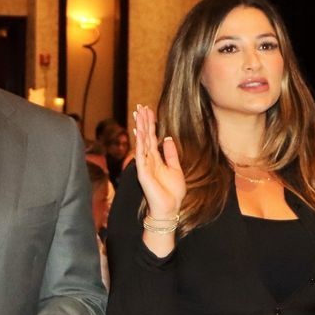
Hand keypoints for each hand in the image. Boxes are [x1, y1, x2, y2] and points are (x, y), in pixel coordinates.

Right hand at [130, 103, 184, 218]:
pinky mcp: (143, 173)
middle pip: (145, 136)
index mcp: (156, 158)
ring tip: (138, 114)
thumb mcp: (175, 168)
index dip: (150, 123)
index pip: (152, 137)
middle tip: (140, 106)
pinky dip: (140, 144)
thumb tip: (168, 138)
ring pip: (141, 142)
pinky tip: (139, 132)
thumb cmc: (172, 192)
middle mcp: (148, 160)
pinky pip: (141, 155)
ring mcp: (144, 165)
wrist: (170, 209)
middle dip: (142, 121)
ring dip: (140, 127)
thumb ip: (171, 154)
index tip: (148, 110)